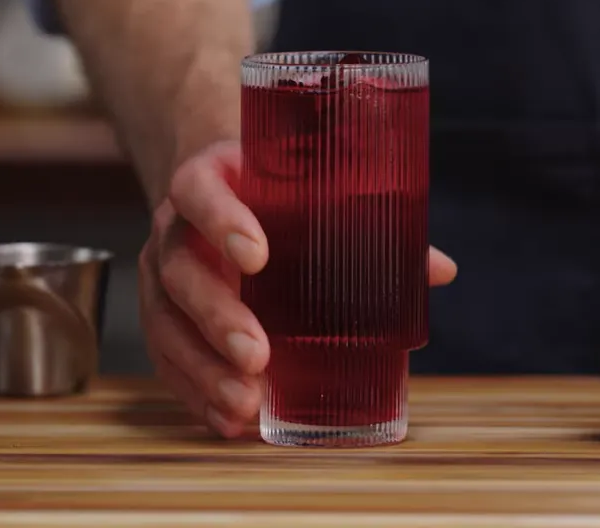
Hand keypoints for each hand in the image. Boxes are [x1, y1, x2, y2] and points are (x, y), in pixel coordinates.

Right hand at [139, 141, 457, 436]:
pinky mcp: (160, 316)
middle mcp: (173, 227)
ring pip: (166, 321)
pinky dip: (195, 392)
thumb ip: (369, 224)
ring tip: (246, 402)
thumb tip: (439, 270)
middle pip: (180, 269)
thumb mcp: (310, 190)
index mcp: (209, 179)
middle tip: (258, 354)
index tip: (257, 256)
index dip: (222, 221)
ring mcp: (159, 275)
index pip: (199, 191)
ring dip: (204, 367)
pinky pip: (166, 357)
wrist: (216, 192)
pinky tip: (228, 419)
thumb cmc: (274, 194)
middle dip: (217, 316)